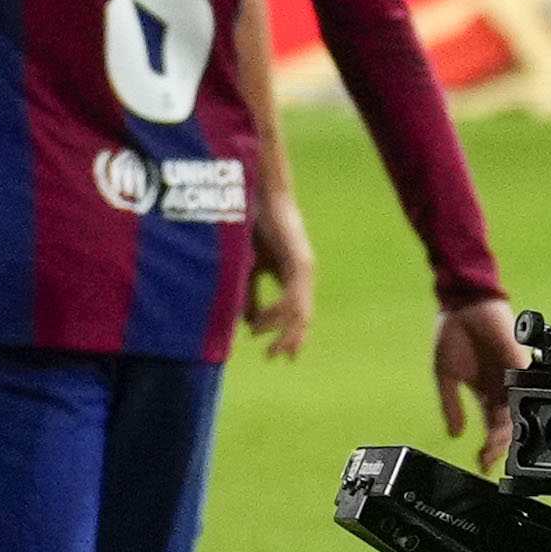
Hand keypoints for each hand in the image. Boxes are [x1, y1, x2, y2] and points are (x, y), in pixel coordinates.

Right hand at [247, 195, 320, 365]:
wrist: (260, 193)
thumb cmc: (252, 224)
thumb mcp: (248, 266)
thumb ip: (249, 293)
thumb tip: (247, 322)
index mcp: (290, 275)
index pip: (295, 312)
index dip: (288, 334)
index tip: (278, 354)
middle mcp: (301, 275)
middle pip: (303, 317)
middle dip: (290, 340)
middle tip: (276, 358)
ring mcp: (303, 269)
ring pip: (300, 311)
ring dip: (284, 332)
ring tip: (271, 347)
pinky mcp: (298, 262)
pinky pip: (292, 296)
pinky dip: (278, 313)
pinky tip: (262, 324)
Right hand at [433, 294, 532, 445]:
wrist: (463, 303)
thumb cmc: (452, 333)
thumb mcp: (445, 375)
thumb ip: (451, 405)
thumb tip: (455, 434)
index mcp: (486, 393)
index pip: (491, 428)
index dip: (489, 447)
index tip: (483, 464)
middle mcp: (502, 388)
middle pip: (507, 425)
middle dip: (499, 445)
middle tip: (491, 458)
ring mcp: (512, 376)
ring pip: (517, 412)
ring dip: (508, 432)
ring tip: (497, 447)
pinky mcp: (519, 362)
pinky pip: (523, 389)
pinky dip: (519, 407)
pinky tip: (511, 424)